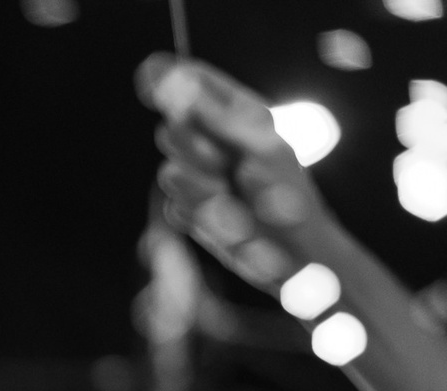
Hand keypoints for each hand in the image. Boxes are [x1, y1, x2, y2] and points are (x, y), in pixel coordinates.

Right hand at [138, 56, 338, 293]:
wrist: (295, 255)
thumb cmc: (291, 195)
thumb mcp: (263, 148)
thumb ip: (219, 117)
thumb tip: (181, 83)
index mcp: (236, 113)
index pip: (192, 80)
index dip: (167, 78)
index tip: (151, 82)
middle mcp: (212, 142)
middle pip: (170, 129)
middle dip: (192, 149)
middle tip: (223, 163)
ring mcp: (198, 177)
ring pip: (168, 173)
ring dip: (200, 189)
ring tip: (233, 200)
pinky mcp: (190, 211)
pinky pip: (174, 208)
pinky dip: (200, 217)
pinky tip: (227, 222)